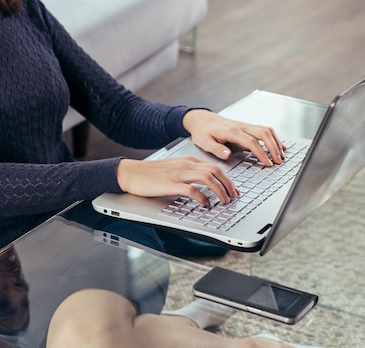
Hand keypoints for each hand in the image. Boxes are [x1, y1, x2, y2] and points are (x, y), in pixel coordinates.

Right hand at [117, 156, 238, 205]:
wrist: (130, 173)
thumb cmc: (150, 174)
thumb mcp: (174, 169)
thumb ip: (189, 174)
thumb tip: (205, 186)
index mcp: (188, 160)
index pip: (215, 167)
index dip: (228, 179)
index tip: (234, 190)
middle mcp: (186, 165)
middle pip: (216, 171)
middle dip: (229, 185)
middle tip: (234, 197)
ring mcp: (178, 173)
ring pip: (208, 178)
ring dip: (220, 190)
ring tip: (224, 201)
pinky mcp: (170, 184)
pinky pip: (192, 189)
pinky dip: (202, 197)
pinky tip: (205, 204)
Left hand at [182, 109, 285, 165]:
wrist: (201, 119)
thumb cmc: (202, 131)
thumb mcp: (204, 142)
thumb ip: (216, 149)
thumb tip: (227, 155)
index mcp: (231, 131)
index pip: (251, 142)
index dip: (262, 153)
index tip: (268, 163)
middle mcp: (241, 126)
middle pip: (264, 134)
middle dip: (274, 148)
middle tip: (279, 161)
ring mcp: (245, 125)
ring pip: (266, 130)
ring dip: (276, 142)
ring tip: (281, 156)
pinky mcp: (246, 126)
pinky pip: (264, 129)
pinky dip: (274, 137)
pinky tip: (279, 146)